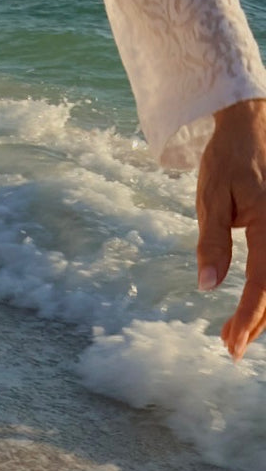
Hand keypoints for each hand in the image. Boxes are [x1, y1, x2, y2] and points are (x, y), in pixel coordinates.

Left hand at [196, 96, 265, 360]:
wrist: (250, 124)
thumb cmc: (229, 158)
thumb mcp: (212, 198)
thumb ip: (212, 243)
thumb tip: (208, 286)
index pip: (262, 285)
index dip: (247, 320)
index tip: (231, 346)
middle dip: (256, 323)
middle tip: (230, 347)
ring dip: (264, 311)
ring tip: (236, 332)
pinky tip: (253, 306)